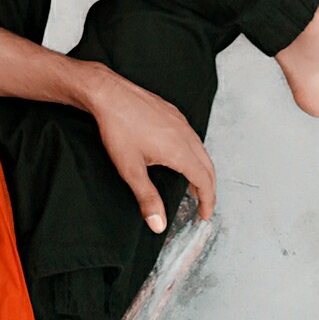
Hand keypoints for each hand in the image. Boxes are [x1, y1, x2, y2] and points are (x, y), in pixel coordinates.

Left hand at [81, 63, 215, 233]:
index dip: (207, 201)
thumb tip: (158, 225)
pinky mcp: (173, 113)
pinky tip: (181, 157)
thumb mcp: (131, 169)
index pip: (204, 181)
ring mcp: (181, 122)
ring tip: (193, 185)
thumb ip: (147, 198)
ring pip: (201, 150)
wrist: (109, 95)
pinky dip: (194, 153)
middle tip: (203, 205)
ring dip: (202, 170)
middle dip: (208, 188)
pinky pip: (192, 137)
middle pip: (208, 166)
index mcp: (180, 151)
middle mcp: (186, 135)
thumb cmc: (118, 129)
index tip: (204, 215)